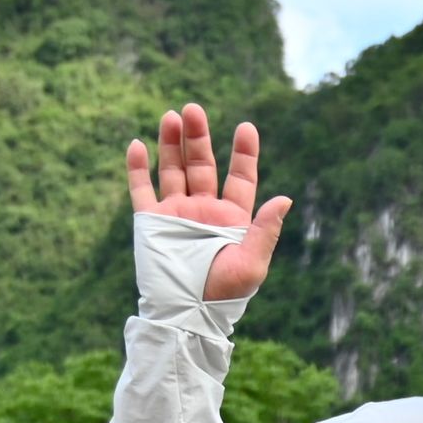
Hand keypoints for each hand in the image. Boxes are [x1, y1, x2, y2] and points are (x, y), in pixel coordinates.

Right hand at [124, 103, 291, 300]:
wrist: (187, 313)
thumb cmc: (224, 294)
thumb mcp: (252, 263)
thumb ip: (266, 230)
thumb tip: (285, 198)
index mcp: (232, 218)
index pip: (240, 177)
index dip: (243, 152)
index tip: (246, 127)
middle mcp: (204, 210)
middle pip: (202, 164)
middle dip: (198, 137)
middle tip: (193, 109)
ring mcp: (176, 213)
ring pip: (173, 169)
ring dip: (171, 143)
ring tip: (171, 116)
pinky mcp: (151, 221)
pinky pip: (141, 189)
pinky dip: (138, 168)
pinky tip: (138, 145)